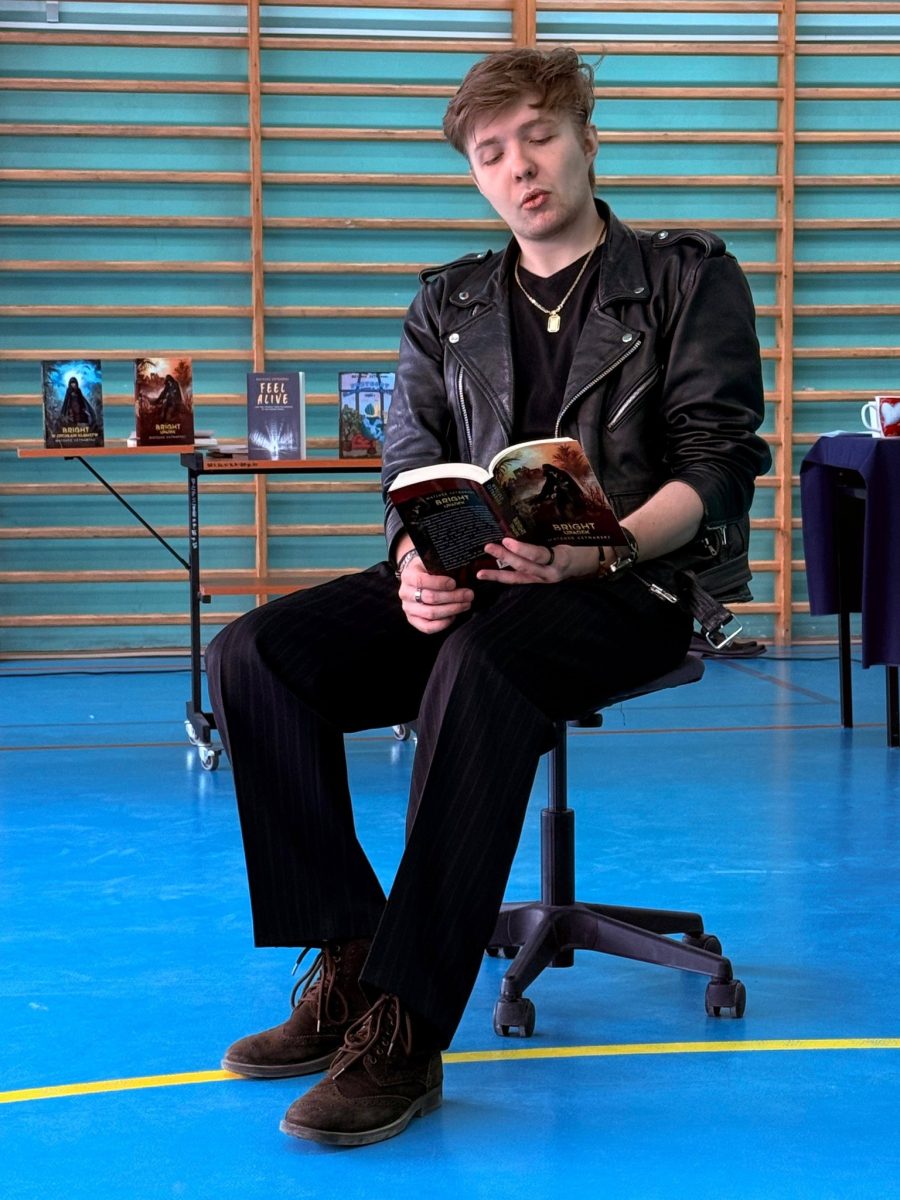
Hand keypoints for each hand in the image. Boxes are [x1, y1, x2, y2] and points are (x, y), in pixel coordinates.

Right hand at [398, 554, 474, 632]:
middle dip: (453, 597)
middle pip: (430, 598)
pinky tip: (453, 616)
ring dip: (452, 609)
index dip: (439, 583)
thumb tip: (463, 573)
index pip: (421, 580)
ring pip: (431, 613)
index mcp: (408, 576)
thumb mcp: (431, 562)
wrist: (416, 579)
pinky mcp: (413, 620)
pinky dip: (443, 623)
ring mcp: (408, 608)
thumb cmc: (428, 570)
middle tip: (469, 595)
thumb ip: (442, 566)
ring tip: (466, 604)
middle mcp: (405, 593)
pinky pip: (428, 627)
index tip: (454, 583)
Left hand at [477, 538, 601, 584]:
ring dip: (498, 574)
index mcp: (560, 558)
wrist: (592, 561)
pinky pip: (520, 582)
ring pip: (519, 579)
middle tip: (488, 547)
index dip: (522, 549)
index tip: (506, 541)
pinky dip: (505, 578)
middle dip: (505, 558)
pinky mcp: (539, 583)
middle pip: (524, 567)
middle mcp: (551, 573)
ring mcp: (544, 581)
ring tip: (480, 573)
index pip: (538, 555)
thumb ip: (550, 531)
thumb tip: (527, 515)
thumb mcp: (570, 535)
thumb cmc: (581, 544)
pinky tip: (491, 575)